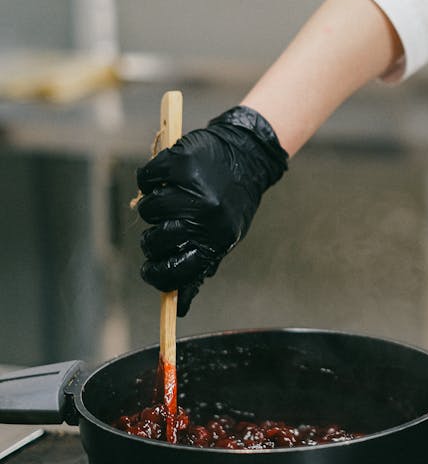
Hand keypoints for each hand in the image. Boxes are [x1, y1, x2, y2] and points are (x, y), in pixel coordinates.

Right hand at [136, 106, 287, 315]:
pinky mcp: (180, 162)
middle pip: (156, 239)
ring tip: (171, 196)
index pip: (177, 270)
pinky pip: (146, 178)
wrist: (246, 155)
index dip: (157, 275)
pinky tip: (166, 177)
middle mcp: (205, 216)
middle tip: (161, 227)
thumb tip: (178, 308)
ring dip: (153, 204)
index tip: (150, 270)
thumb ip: (199, 268)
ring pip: (148, 208)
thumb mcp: (223, 237)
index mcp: (216, 239)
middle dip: (152, 237)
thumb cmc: (230, 203)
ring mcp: (192, 188)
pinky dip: (150, 178)